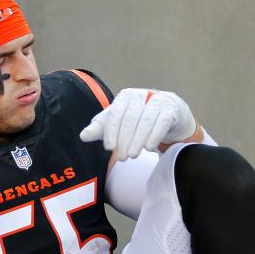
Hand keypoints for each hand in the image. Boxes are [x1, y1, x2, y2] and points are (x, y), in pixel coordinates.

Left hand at [79, 88, 196, 159]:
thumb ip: (101, 128)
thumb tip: (83, 136)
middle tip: (122, 158)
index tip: (109, 148)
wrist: (168, 113)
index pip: (115, 114)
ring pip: (146, 121)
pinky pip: (162, 122)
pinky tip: (149, 148)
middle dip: (124, 140)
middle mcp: (141, 95)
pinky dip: (154, 136)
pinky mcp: (171, 109)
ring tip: (133, 155)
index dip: (111, 132)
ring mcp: (158, 100)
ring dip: (138, 141)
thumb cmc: (138, 118)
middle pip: (130, 119)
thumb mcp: (118, 122)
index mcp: (125, 96)